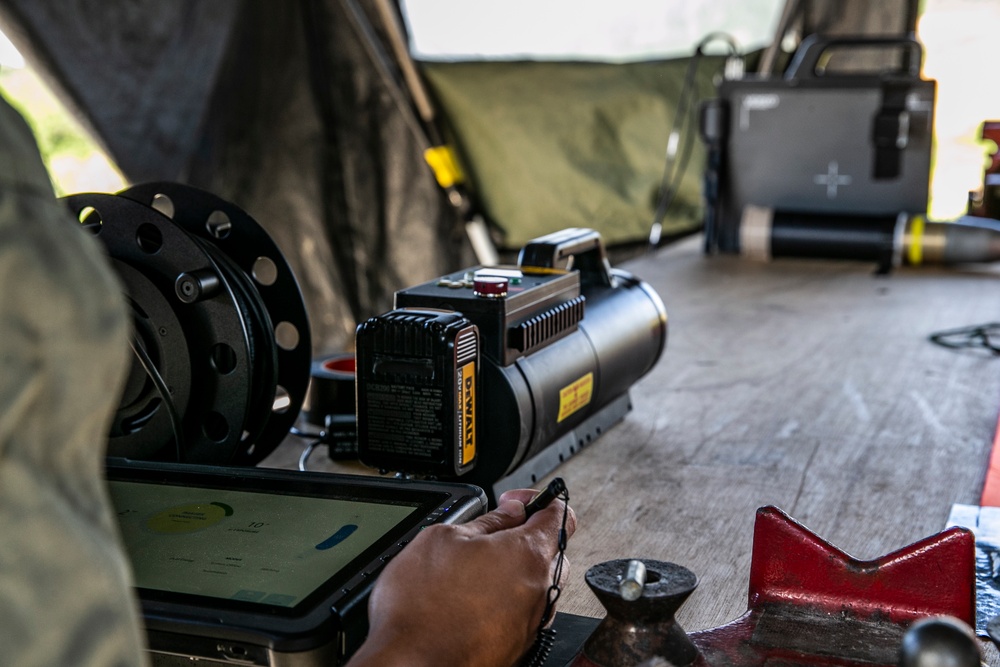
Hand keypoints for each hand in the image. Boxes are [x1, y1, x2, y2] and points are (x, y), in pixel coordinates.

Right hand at [345, 488, 575, 666]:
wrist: (410, 664)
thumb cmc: (422, 607)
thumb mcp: (444, 538)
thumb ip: (488, 521)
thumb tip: (508, 513)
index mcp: (529, 554)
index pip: (559, 514)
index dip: (538, 501)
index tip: (516, 503)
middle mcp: (540, 591)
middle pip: (550, 551)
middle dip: (524, 538)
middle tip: (488, 537)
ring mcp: (531, 623)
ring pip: (535, 585)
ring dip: (512, 572)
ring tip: (472, 573)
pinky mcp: (518, 647)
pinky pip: (520, 613)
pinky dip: (503, 603)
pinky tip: (470, 603)